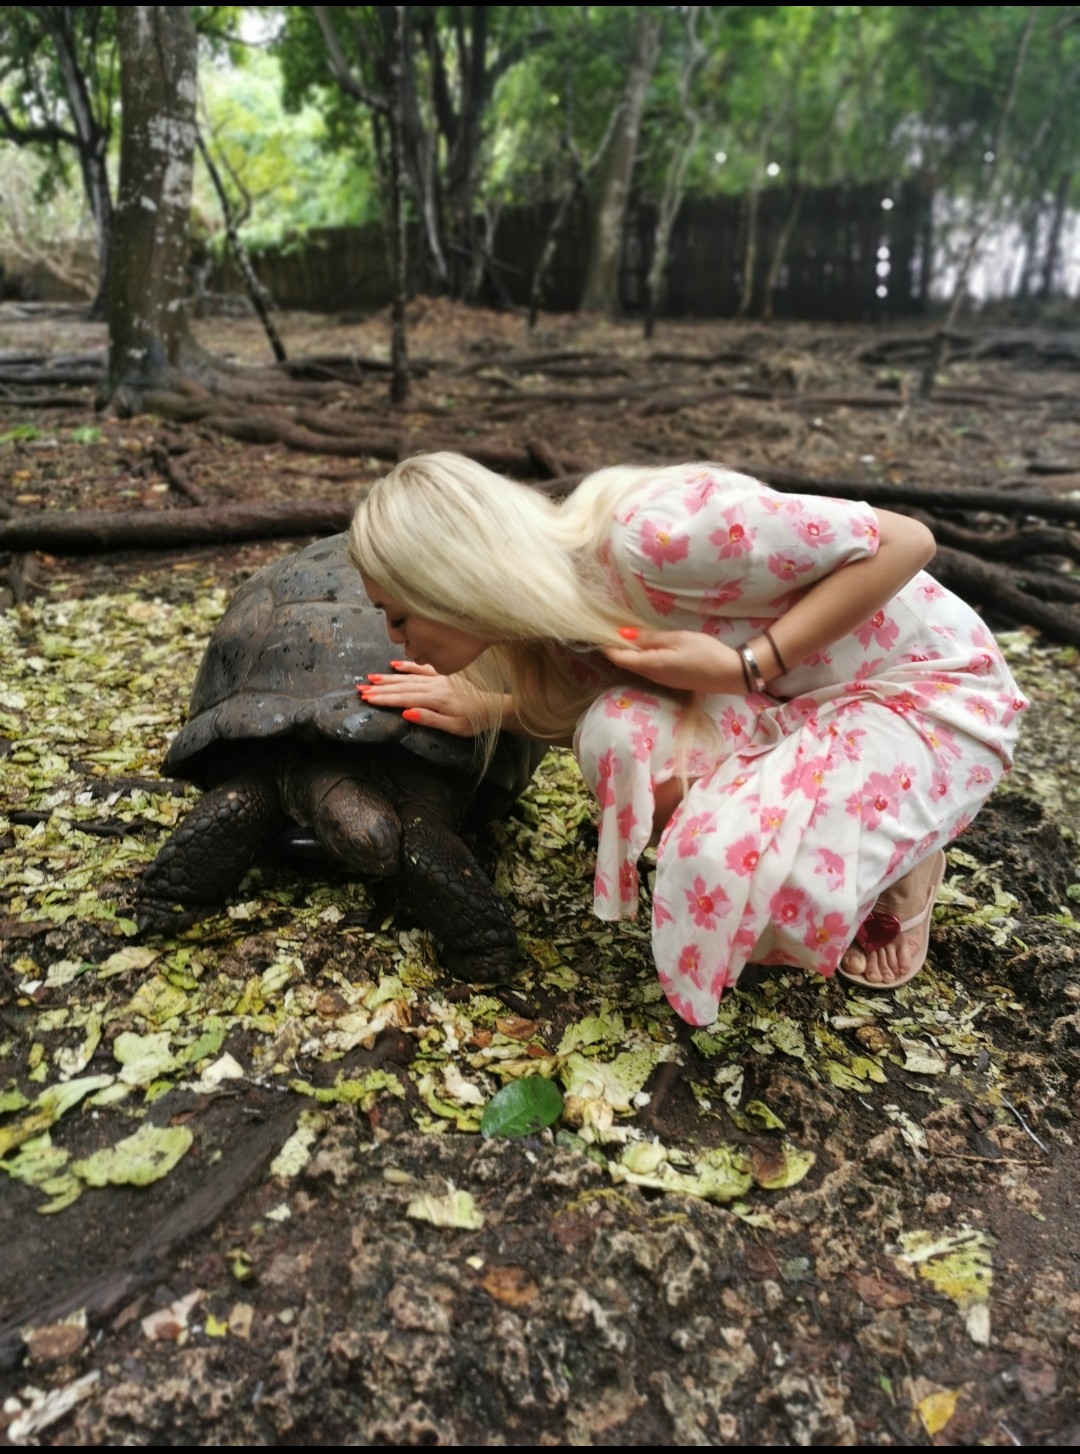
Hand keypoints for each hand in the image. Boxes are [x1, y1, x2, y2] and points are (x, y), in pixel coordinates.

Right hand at [357, 660, 500, 736]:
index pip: (404, 698)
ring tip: (370, 678)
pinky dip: (408, 665)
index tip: (367, 698)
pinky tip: (394, 664)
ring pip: (409, 677)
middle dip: (380, 688)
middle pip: (402, 686)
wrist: (494, 707)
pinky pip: (422, 668)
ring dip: (388, 678)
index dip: (384, 699)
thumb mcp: (454, 726)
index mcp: (436, 699)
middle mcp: (435, 685)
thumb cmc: (474, 721)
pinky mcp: (444, 676)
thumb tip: (406, 712)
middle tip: (359, 689)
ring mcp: (439, 678)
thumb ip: (430, 718)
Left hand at [600, 628, 741, 693]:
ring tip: (625, 636)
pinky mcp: (671, 681)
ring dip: (629, 654)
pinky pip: (649, 669)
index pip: (620, 658)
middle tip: (609, 630)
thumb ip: (650, 638)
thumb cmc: (705, 652)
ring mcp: (662, 681)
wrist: (730, 674)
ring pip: (637, 667)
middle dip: (616, 650)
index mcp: (652, 665)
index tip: (598, 633)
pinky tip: (645, 648)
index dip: (607, 647)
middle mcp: (653, 676)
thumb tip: (624, 635)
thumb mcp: (677, 638)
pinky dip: (641, 659)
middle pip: (626, 664)